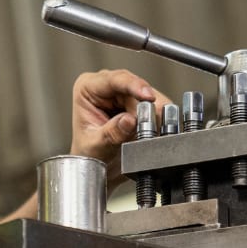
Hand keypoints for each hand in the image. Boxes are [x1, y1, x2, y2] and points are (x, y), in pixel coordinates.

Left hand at [69, 69, 171, 187]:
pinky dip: (158, 119)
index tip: (148, 97)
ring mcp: (124, 93)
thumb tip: (129, 120)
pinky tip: (152, 131)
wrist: (98, 167)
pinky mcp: (139, 102)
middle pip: (136, 88)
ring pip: (150, 97)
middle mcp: (106, 86)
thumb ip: (112, 133)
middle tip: (148, 128)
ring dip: (153, 116)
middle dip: (146, 108)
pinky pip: (157, 106)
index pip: (114, 80)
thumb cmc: (89, 154)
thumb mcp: (96, 146)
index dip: (134, 86)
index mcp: (87, 88)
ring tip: (144, 134)